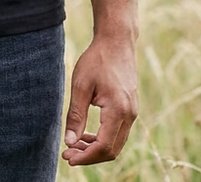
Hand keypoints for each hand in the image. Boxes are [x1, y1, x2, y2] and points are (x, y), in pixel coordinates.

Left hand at [62, 35, 137, 166]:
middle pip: (111, 150)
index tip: (68, 157)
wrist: (117, 42)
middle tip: (68, 154)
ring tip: (74, 145)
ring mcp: (132, 112)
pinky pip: (118, 132)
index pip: (104, 146)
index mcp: (118, 110)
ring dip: (96, 148)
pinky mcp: (130, 109)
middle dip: (89, 156)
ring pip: (116, 143)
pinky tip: (86, 135)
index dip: (85, 157)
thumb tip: (69, 142)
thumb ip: (76, 115)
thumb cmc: (97, 60)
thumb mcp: (80, 85)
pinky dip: (103, 139)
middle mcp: (130, 115)